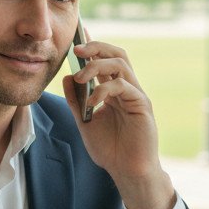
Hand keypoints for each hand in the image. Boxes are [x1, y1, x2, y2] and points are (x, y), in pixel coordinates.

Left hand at [62, 40, 174, 208]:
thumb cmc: (110, 149)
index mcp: (114, 90)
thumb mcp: (85, 122)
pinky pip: (123, 86)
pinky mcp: (141, 105)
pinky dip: (104, 90)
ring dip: (97, 65)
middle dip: (96, 47)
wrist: (127, 171)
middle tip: (76, 50)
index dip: (92, 46)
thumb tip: (66, 77)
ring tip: (80, 77)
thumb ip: (76, 101)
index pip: (104, 60)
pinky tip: (92, 103)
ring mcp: (135, 95)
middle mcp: (127, 88)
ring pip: (121, 64)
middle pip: (117, 54)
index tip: (76, 36)